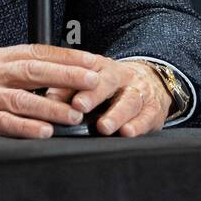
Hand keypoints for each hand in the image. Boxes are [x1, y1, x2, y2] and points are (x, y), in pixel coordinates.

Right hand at [0, 43, 101, 137]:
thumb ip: (15, 66)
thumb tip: (53, 68)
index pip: (40, 51)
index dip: (68, 55)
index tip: (94, 60)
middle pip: (35, 69)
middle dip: (68, 74)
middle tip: (95, 80)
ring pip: (21, 97)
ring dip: (51, 106)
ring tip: (75, 114)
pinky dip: (22, 127)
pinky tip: (41, 132)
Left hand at [44, 57, 171, 136]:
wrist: (151, 81)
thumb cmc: (112, 85)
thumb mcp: (92, 81)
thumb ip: (69, 90)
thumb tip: (47, 101)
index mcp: (103, 67)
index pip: (88, 69)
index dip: (73, 80)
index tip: (56, 94)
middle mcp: (123, 76)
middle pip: (109, 81)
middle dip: (94, 94)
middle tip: (79, 106)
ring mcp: (140, 92)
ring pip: (130, 100)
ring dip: (116, 114)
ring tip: (104, 127)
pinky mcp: (154, 110)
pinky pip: (147, 116)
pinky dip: (138, 125)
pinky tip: (128, 132)